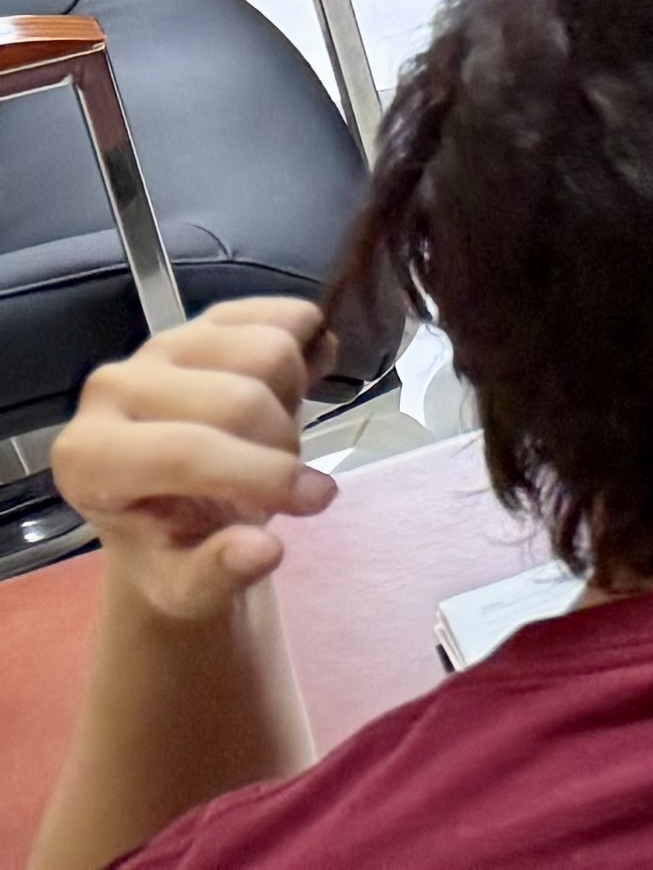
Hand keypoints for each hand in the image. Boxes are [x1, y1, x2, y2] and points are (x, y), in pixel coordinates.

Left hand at [54, 302, 332, 623]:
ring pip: (268, 349)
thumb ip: (216, 573)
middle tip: (282, 479)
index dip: (261, 475)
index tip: (316, 501)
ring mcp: (161, 343)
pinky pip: (285, 314)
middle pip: (237, 399)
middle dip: (281, 446)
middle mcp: (111, 388)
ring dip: (293, 400)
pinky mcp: (206, 317)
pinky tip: (290, 390)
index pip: (184, 452)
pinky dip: (309, 349)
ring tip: (275, 437)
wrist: (173, 507)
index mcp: (87, 458)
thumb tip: (262, 551)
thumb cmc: (171, 550)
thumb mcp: (187, 587)